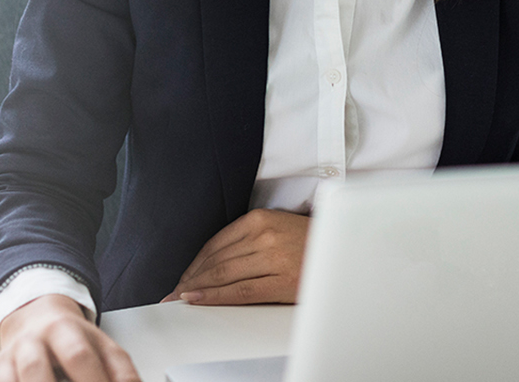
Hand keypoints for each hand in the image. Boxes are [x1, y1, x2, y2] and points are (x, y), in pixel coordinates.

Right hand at [0, 294, 139, 381]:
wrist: (35, 315)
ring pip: (11, 378)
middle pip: (36, 368)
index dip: (93, 381)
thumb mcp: (102, 346)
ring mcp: (12, 357)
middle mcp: (34, 342)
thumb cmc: (72, 337)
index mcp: (66, 330)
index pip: (79, 357)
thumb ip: (120, 371)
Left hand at [162, 208, 309, 305]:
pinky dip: (215, 296)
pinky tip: (199, 299)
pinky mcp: (281, 280)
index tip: (183, 276)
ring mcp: (273, 257)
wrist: (345, 250)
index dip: (194, 263)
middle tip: (173, 293)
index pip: (215, 242)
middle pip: (216, 259)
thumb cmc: (311, 243)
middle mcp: (264, 234)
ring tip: (181, 300)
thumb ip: (250, 239)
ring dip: (198, 288)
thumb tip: (216, 262)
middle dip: (191, 278)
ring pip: (223, 274)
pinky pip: (240, 291)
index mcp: (261, 218)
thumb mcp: (279, 228)